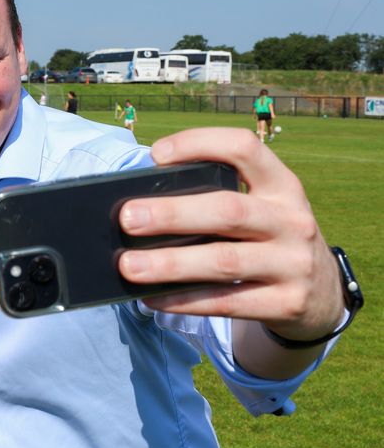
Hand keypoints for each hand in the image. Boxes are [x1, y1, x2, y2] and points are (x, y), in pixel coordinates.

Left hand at [117, 128, 342, 340]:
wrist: (322, 295)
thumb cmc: (267, 240)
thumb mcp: (261, 210)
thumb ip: (215, 200)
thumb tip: (141, 206)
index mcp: (282, 185)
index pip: (244, 149)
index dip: (200, 143)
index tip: (156, 154)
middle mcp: (292, 220)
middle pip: (228, 210)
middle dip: (172, 214)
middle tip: (127, 218)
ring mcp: (294, 264)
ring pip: (224, 261)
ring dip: (170, 264)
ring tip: (128, 266)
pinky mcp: (287, 304)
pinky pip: (226, 302)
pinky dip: (184, 301)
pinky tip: (153, 298)